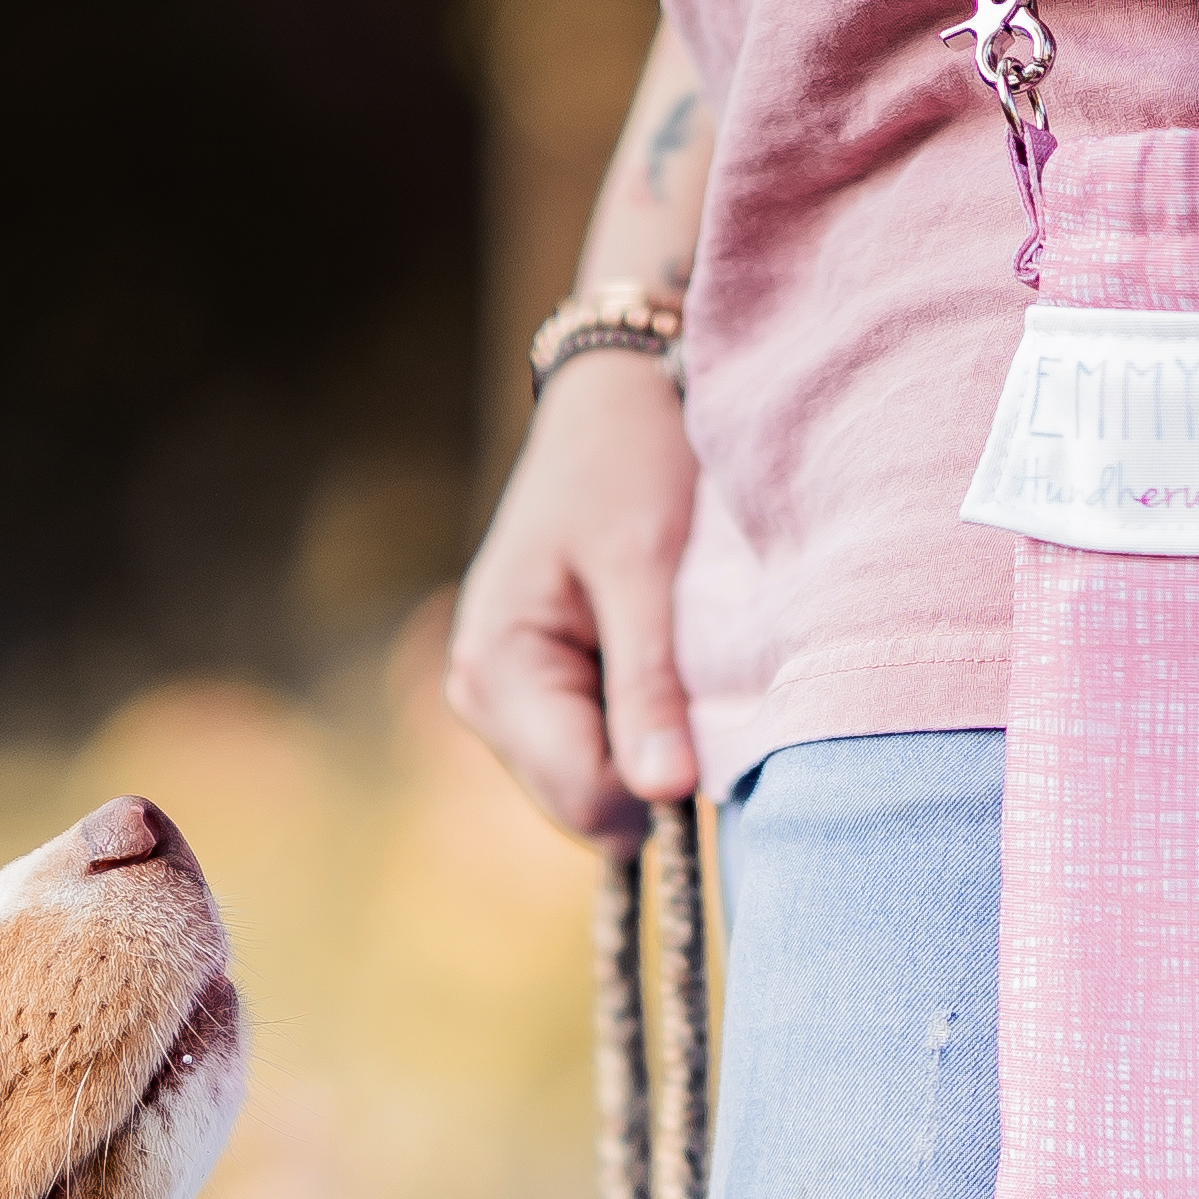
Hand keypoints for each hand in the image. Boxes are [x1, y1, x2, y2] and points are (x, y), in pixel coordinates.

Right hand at [447, 350, 700, 853]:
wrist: (617, 395)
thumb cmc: (631, 462)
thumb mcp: (647, 569)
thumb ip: (649, 686)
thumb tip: (664, 796)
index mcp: (495, 667)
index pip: (583, 795)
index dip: (658, 787)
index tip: (715, 725)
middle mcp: (482, 694)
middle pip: (585, 802)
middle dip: (652, 763)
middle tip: (697, 674)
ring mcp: (505, 698)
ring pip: (596, 784)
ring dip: (652, 739)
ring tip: (675, 652)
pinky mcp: (538, 690)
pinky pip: (600, 749)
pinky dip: (644, 722)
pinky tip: (660, 660)